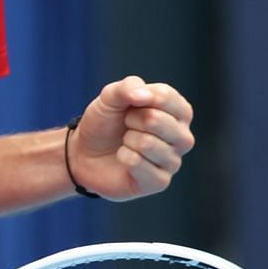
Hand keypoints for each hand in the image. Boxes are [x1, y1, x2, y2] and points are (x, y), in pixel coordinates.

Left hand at [69, 76, 195, 199]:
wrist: (85, 154)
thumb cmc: (106, 123)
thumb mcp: (110, 97)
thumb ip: (128, 87)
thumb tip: (144, 95)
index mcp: (178, 111)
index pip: (166, 96)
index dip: (138, 97)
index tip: (129, 103)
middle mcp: (182, 136)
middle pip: (156, 120)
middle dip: (130, 120)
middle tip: (126, 125)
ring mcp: (173, 161)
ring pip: (146, 143)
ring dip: (127, 140)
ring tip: (126, 143)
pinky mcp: (160, 181)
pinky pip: (137, 163)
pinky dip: (123, 157)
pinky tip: (124, 159)